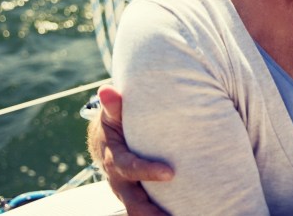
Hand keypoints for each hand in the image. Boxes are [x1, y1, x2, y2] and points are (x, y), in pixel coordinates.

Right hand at [88, 85, 174, 215]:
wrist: (105, 141)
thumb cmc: (114, 122)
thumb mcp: (113, 114)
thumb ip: (114, 105)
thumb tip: (106, 89)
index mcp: (114, 159)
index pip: (129, 168)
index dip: (148, 171)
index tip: (170, 173)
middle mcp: (119, 182)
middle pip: (134, 204)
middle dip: (153, 213)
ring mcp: (128, 194)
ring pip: (141, 213)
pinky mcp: (138, 199)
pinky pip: (149, 212)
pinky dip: (163, 215)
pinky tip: (187, 214)